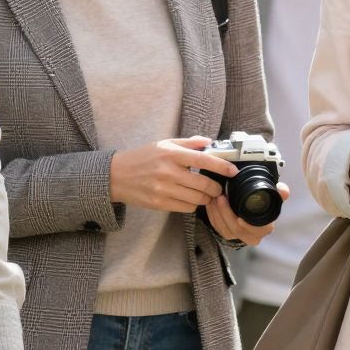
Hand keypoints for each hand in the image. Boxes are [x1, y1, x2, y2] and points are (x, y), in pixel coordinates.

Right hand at [109, 137, 235, 212]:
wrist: (116, 175)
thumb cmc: (142, 157)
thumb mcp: (164, 144)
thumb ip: (188, 143)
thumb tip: (209, 142)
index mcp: (171, 154)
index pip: (203, 160)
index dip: (222, 167)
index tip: (233, 170)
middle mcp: (168, 172)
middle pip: (204, 184)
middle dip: (216, 188)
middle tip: (218, 187)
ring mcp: (164, 189)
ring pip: (197, 199)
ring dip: (205, 197)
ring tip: (204, 193)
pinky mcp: (159, 203)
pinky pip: (186, 207)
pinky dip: (192, 204)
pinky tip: (189, 198)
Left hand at [205, 182, 289, 244]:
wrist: (251, 212)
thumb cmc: (264, 205)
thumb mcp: (273, 198)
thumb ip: (280, 193)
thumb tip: (283, 191)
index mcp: (264, 228)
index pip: (256, 230)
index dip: (247, 226)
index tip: (239, 217)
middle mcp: (251, 236)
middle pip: (236, 230)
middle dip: (226, 214)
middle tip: (221, 198)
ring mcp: (237, 236)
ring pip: (224, 229)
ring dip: (217, 213)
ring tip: (215, 198)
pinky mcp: (226, 233)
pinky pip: (217, 227)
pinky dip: (212, 215)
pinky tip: (211, 204)